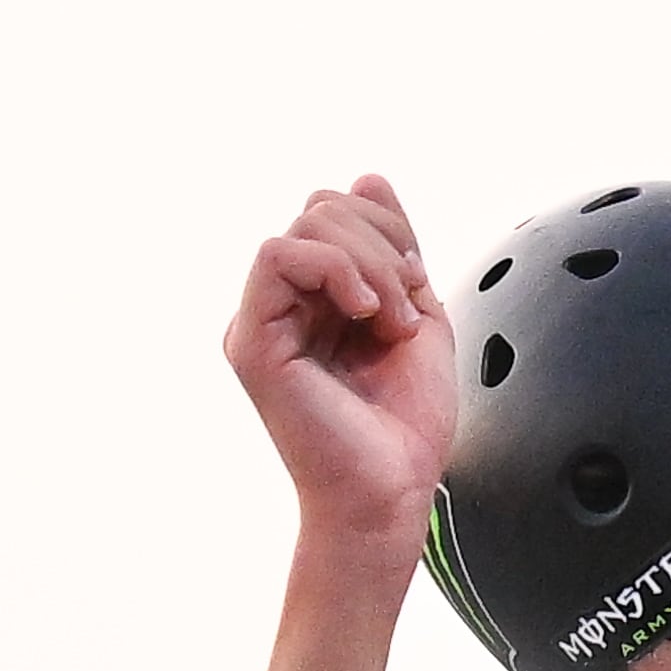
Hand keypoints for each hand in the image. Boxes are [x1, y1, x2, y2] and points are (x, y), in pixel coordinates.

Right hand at [224, 175, 454, 547]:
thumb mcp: (418, 319)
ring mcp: (261, 321)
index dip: (387, 228)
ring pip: (303, 228)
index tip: (416, 285)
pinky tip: (363, 312)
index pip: (337, 215)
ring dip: (369, 263)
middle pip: (319, 209)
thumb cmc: (404, 429)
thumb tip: (369, 176)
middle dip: (382, 242)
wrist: (393, 494)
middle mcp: (280, 305)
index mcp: (316, 301)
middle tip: (404, 307)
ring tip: (388, 320)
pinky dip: (335, 270)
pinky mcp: (252, 340)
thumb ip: (397, 252)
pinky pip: (277, 257)